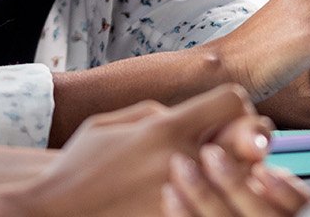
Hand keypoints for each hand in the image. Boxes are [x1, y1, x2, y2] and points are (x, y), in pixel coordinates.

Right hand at [13, 86, 305, 216]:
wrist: (59, 210)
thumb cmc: (80, 164)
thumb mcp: (111, 123)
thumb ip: (153, 112)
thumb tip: (184, 115)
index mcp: (165, 128)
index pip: (234, 102)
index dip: (232, 106)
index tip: (221, 117)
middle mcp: (182, 160)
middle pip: (250, 141)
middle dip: (245, 139)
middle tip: (235, 146)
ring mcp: (186, 195)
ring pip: (243, 178)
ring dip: (239, 173)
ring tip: (221, 174)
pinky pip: (216, 206)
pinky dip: (217, 202)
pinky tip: (203, 199)